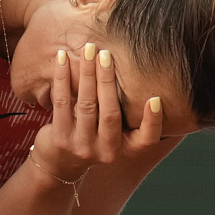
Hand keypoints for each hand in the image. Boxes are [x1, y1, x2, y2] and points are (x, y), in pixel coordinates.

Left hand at [31, 42, 163, 180]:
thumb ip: (120, 110)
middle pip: (111, 113)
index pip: (146, 140)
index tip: (155, 98)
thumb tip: (131, 68)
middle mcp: (107, 151)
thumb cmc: (92, 138)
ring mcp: (82, 147)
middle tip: (105, 54)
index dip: (153, 121)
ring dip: (87, 74)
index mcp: (125, 149)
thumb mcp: (111, 132)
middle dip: (107, 80)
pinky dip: (63, 78)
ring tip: (87, 50)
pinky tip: (63, 59)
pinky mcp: (60, 140)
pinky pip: (62, 103)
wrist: (59, 164)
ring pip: (86, 105)